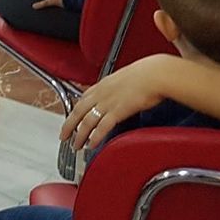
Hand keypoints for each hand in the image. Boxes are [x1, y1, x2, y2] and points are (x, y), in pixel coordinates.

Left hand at [61, 57, 175, 150]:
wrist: (155, 74)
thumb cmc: (146, 75)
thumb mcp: (125, 78)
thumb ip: (117, 87)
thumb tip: (119, 93)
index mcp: (102, 85)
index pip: (82, 99)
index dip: (74, 111)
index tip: (70, 119)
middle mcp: (101, 93)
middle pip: (78, 111)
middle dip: (69, 126)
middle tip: (63, 136)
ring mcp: (108, 102)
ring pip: (86, 121)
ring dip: (79, 135)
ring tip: (76, 145)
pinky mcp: (118, 111)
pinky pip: (102, 127)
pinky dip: (95, 137)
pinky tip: (91, 144)